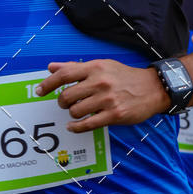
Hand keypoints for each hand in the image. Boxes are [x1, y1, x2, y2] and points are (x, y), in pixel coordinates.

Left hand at [35, 59, 170, 132]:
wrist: (153, 88)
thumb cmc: (124, 77)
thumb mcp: (101, 66)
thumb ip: (75, 67)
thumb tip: (51, 67)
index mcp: (95, 68)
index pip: (64, 74)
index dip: (48, 84)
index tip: (39, 91)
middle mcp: (100, 82)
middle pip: (67, 96)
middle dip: (62, 102)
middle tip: (66, 104)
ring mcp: (107, 100)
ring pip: (75, 111)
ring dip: (72, 114)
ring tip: (77, 112)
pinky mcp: (114, 115)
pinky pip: (88, 124)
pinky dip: (76, 127)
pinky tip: (73, 126)